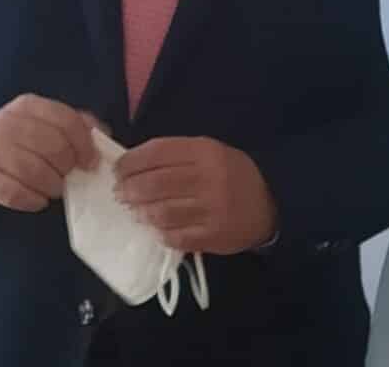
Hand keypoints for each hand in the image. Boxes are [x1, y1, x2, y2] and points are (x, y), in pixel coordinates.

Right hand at [0, 94, 104, 211]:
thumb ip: (73, 124)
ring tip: (54, 188)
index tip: (90, 162)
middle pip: (55, 148)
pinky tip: (37, 199)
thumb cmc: (17, 143)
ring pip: (37, 173)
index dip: (85, 144)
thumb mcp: (41, 124)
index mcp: (28, 106)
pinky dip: (34, 200)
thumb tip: (102, 132)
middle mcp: (7, 123)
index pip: (67, 121)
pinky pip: (17, 194)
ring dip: (53, 186)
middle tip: (68, 177)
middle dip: (68, 168)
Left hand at [113, 136, 276, 254]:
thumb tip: (133, 165)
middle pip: (154, 183)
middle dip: (129, 189)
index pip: (157, 152)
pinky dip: (161, 234)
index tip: (117, 169)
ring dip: (141, 213)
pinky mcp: (212, 236)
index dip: (130, 161)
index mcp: (205, 152)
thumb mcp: (211, 153)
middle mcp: (207, 178)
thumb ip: (176, 156)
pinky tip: (157, 230)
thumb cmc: (232, 175)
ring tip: (136, 212)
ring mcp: (210, 210)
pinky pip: (175, 237)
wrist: (271, 203)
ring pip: (161, 212)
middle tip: (121, 194)